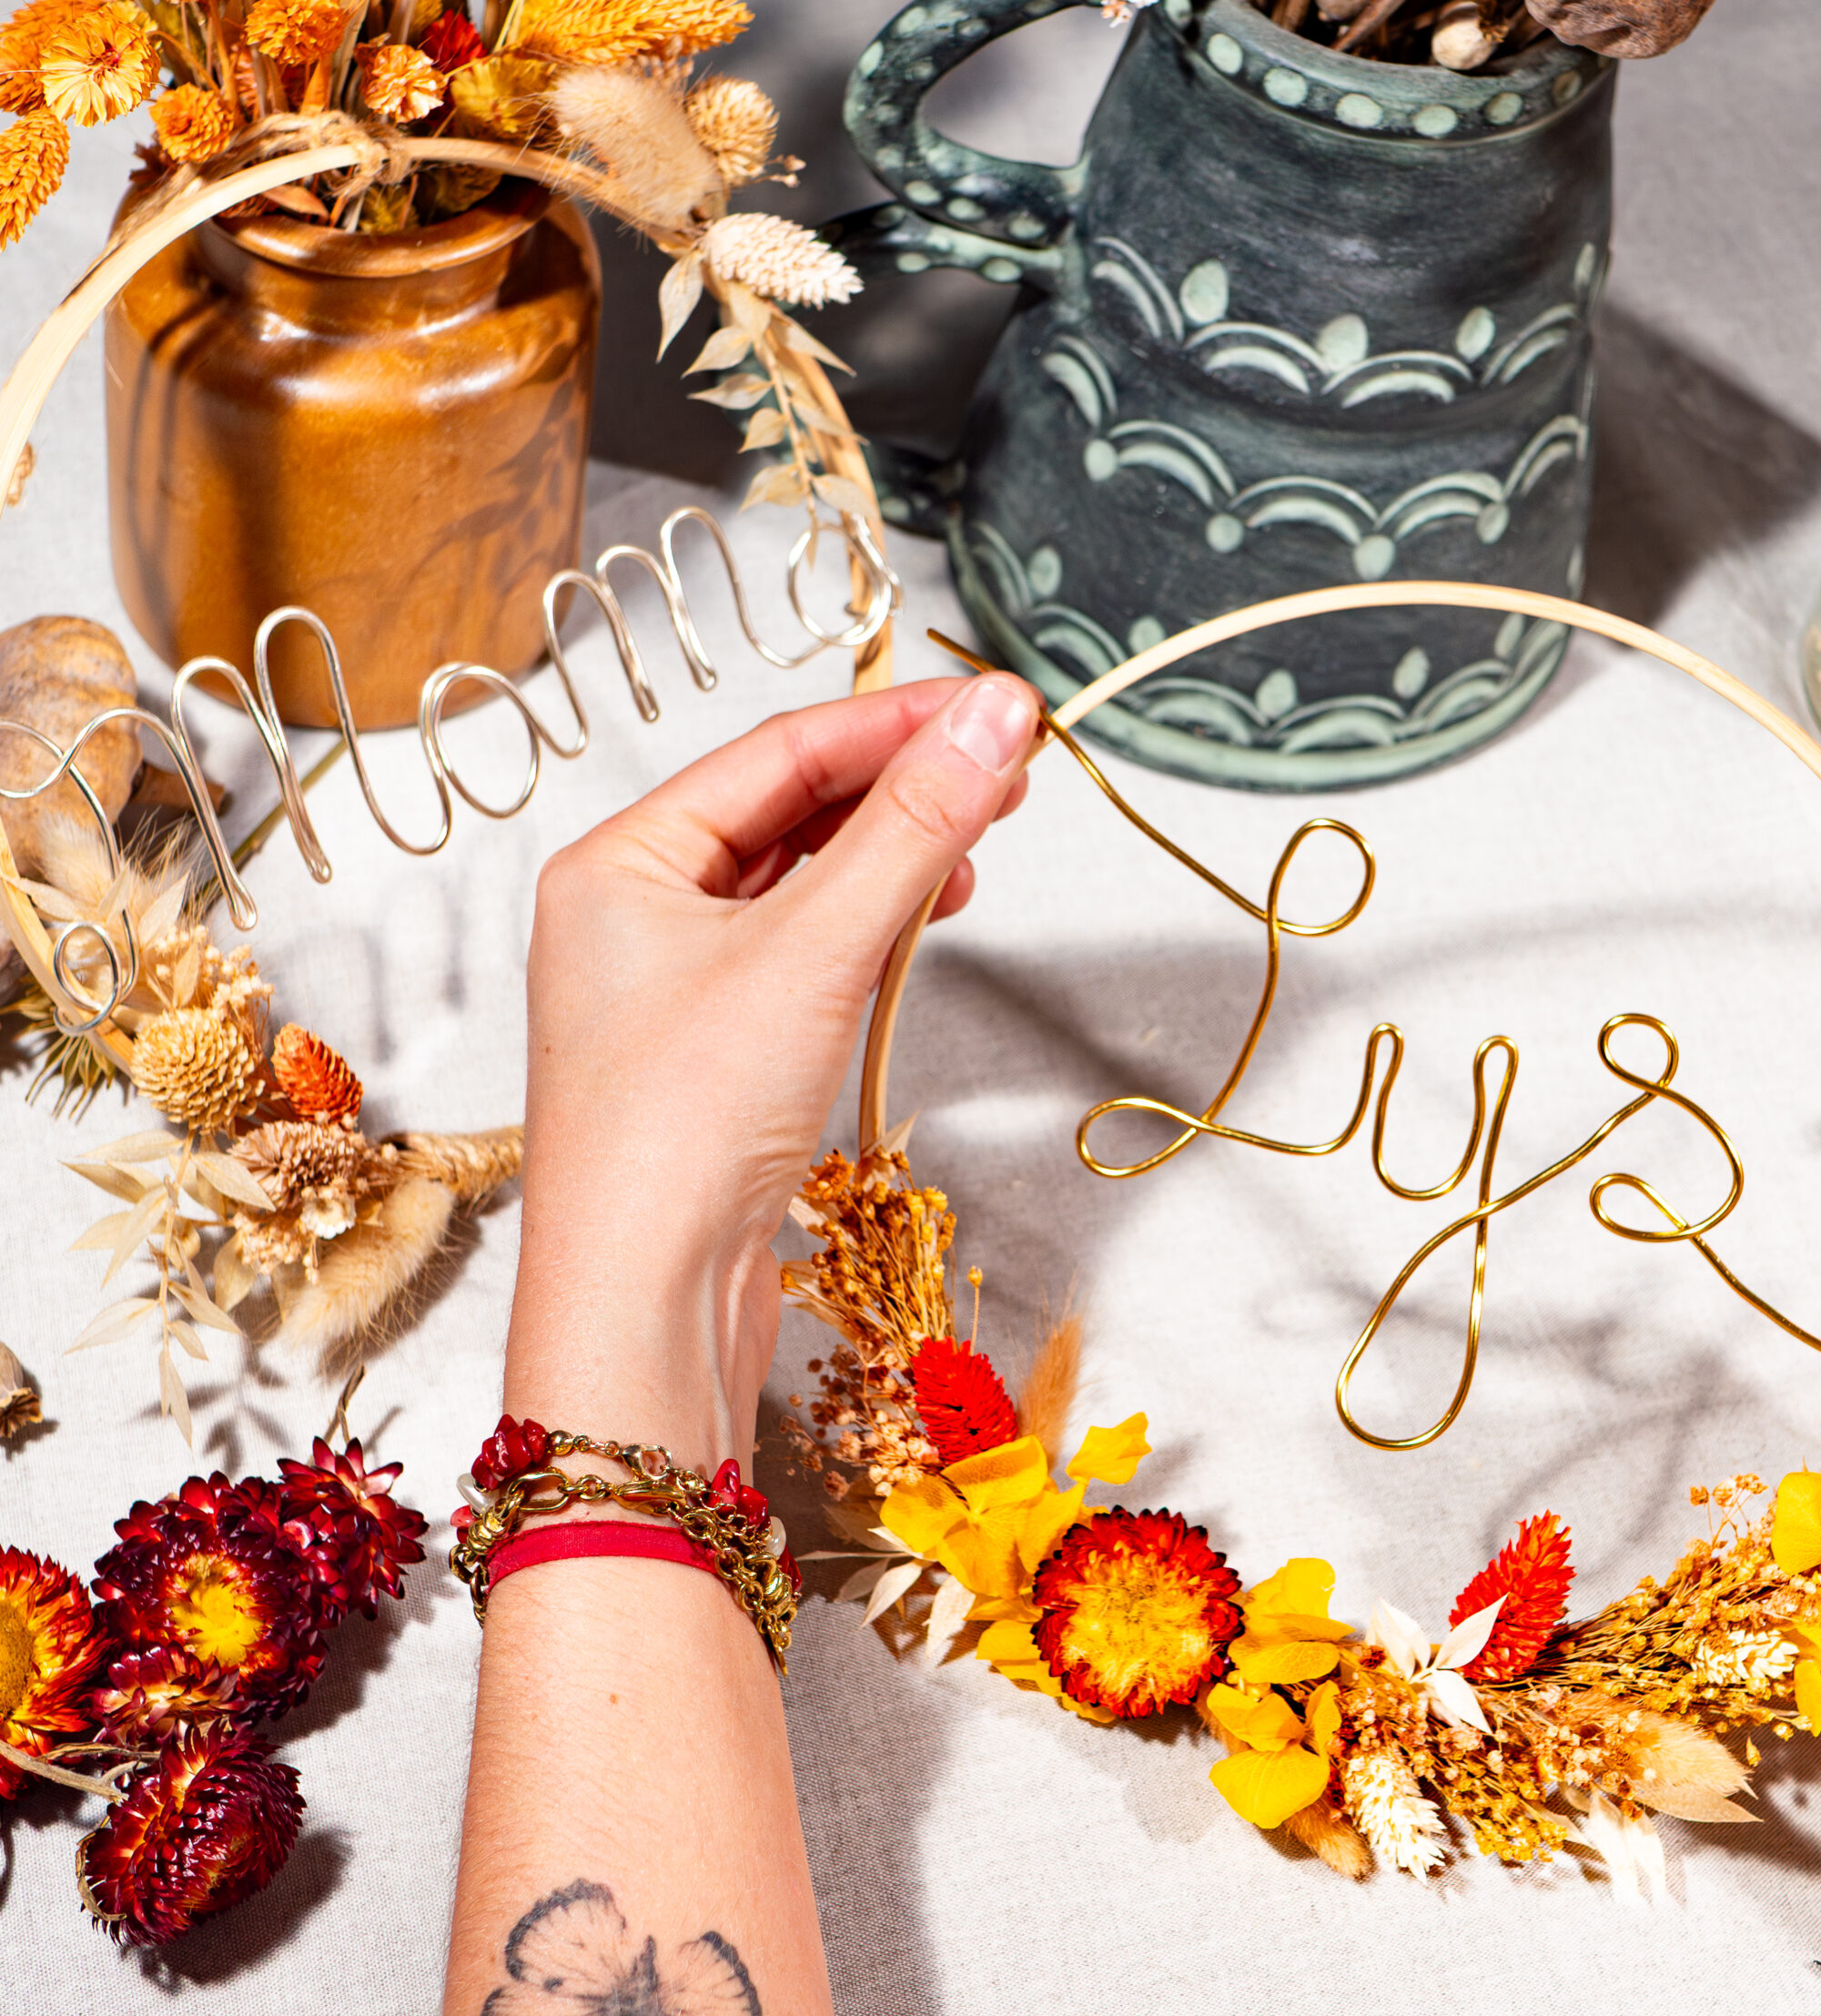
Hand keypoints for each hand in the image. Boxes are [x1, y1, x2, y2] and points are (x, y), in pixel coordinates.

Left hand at [506, 674, 1039, 1468]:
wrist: (641, 1304)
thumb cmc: (680, 1129)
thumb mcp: (814, 950)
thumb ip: (910, 827)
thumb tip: (993, 718)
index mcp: (618, 863)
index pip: (777, 752)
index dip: (895, 722)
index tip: (996, 710)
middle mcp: (634, 914)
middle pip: (789, 812)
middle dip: (899, 790)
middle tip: (1006, 772)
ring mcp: (673, 988)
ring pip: (801, 886)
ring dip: (890, 861)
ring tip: (975, 851)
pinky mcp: (716, 1055)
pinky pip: (804, 955)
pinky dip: (870, 932)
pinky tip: (922, 928)